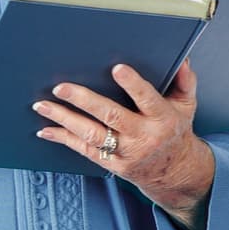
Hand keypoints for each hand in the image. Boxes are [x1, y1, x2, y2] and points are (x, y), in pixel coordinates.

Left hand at [35, 61, 217, 229]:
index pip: (148, 99)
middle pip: (111, 116)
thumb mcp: (186, 106)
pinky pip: (85, 150)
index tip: (117, 68)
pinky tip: (46, 129)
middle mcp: (143, 136)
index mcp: (163, 119)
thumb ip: (184, 81)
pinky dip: (64, 139)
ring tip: (42, 105)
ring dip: (64, 119)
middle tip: (61, 87)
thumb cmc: (175, 130)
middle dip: (83, 100)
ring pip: (92, 135)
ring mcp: (126, 152)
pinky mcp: (112, 164)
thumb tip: (181, 58)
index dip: (133, 85)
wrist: (175, 171)